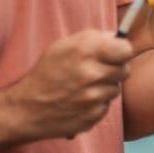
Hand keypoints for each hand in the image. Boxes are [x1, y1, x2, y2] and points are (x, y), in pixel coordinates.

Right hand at [7, 30, 133, 139]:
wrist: (28, 108)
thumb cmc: (46, 73)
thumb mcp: (63, 46)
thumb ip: (93, 38)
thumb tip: (116, 37)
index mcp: (85, 52)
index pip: (125, 50)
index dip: (122, 51)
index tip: (117, 53)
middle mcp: (91, 74)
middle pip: (124, 70)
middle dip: (114, 69)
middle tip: (96, 71)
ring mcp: (94, 97)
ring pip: (115, 89)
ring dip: (105, 87)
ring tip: (83, 87)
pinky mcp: (94, 115)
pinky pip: (106, 106)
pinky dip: (97, 104)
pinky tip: (80, 101)